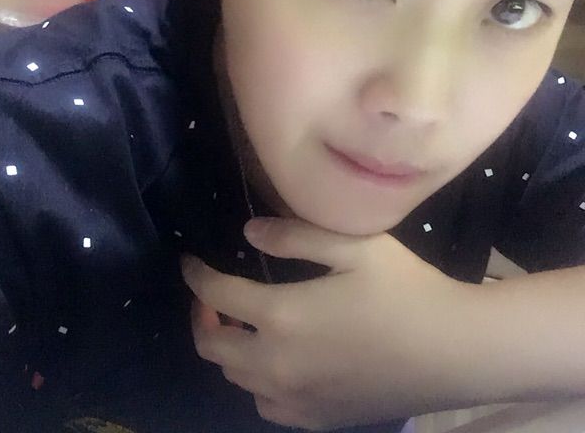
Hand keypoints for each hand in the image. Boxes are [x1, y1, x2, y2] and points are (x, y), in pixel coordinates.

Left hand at [181, 218, 476, 430]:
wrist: (457, 351)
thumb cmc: (405, 289)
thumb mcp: (352, 246)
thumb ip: (294, 236)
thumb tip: (248, 232)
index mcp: (282, 317)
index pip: (216, 296)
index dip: (196, 277)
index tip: (189, 263)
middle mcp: (278, 365)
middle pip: (212, 348)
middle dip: (200, 319)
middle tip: (211, 299)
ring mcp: (296, 399)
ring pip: (235, 380)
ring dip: (228, 351)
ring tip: (243, 327)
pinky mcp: (318, 420)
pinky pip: (265, 405)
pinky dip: (256, 383)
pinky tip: (277, 363)